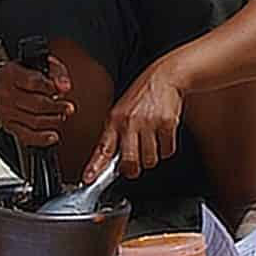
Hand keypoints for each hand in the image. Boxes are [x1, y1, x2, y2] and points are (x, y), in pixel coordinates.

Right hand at [0, 56, 73, 146]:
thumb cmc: (20, 75)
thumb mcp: (37, 65)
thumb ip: (55, 72)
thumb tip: (64, 86)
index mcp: (12, 74)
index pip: (33, 82)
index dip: (51, 87)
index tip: (62, 89)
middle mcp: (5, 94)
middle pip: (36, 104)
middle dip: (57, 107)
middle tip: (68, 107)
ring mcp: (6, 112)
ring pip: (34, 121)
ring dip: (53, 120)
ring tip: (61, 116)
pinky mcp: (9, 126)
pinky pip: (26, 136)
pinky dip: (42, 138)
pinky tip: (53, 136)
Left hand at [84, 62, 182, 181]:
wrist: (164, 77)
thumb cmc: (142, 95)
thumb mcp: (121, 111)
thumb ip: (115, 134)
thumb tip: (110, 161)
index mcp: (114, 120)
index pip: (102, 148)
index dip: (94, 167)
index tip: (88, 178)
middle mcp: (129, 122)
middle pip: (130, 162)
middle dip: (133, 169)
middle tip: (135, 165)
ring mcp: (148, 123)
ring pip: (150, 160)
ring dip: (152, 156)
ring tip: (151, 141)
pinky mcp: (166, 124)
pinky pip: (167, 151)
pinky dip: (167, 147)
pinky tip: (163, 134)